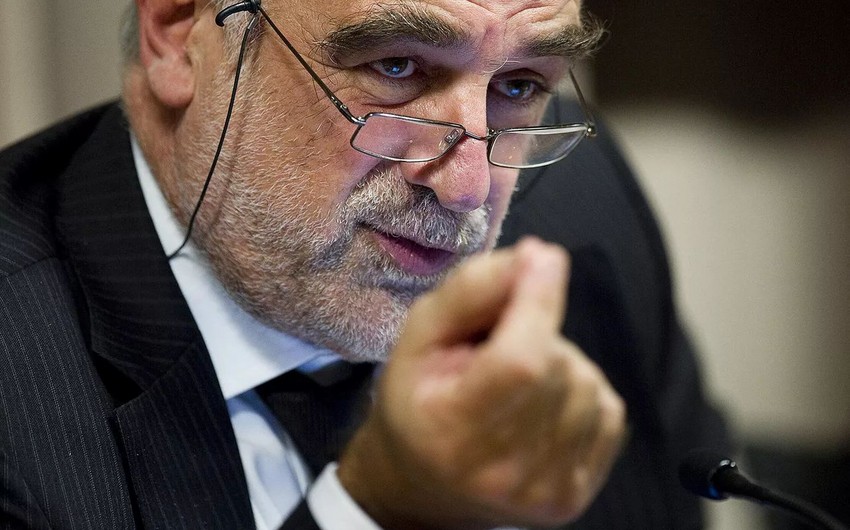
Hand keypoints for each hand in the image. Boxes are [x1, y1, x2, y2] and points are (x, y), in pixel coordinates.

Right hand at [338, 237, 625, 529]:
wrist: (423, 484)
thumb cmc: (417, 400)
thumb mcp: (419, 335)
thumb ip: (470, 290)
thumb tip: (537, 256)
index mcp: (452, 432)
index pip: (522, 361)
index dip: (540, 301)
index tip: (540, 258)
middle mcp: (504, 473)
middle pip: (559, 367)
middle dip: (538, 332)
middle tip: (497, 343)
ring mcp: (546, 492)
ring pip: (589, 385)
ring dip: (560, 364)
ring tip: (516, 381)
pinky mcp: (576, 497)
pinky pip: (609, 412)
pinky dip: (581, 393)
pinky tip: (542, 405)